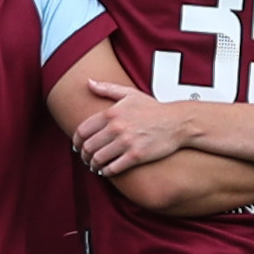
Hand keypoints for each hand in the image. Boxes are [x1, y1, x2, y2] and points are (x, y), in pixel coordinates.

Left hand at [70, 76, 197, 172]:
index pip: (82, 130)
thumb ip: (107, 88)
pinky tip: (106, 171)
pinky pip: (113, 168)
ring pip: (98, 159)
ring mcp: (126, 142)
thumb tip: (88, 82)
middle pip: (88, 147)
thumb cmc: (153, 108)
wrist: (177, 122)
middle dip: (84, 155)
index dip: (76, 141)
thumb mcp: (130, 94)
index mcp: (112, 113)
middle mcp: (117, 128)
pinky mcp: (136, 156)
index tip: (77, 146)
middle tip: (85, 158)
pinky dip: (106, 171)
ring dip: (93, 165)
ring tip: (94, 166)